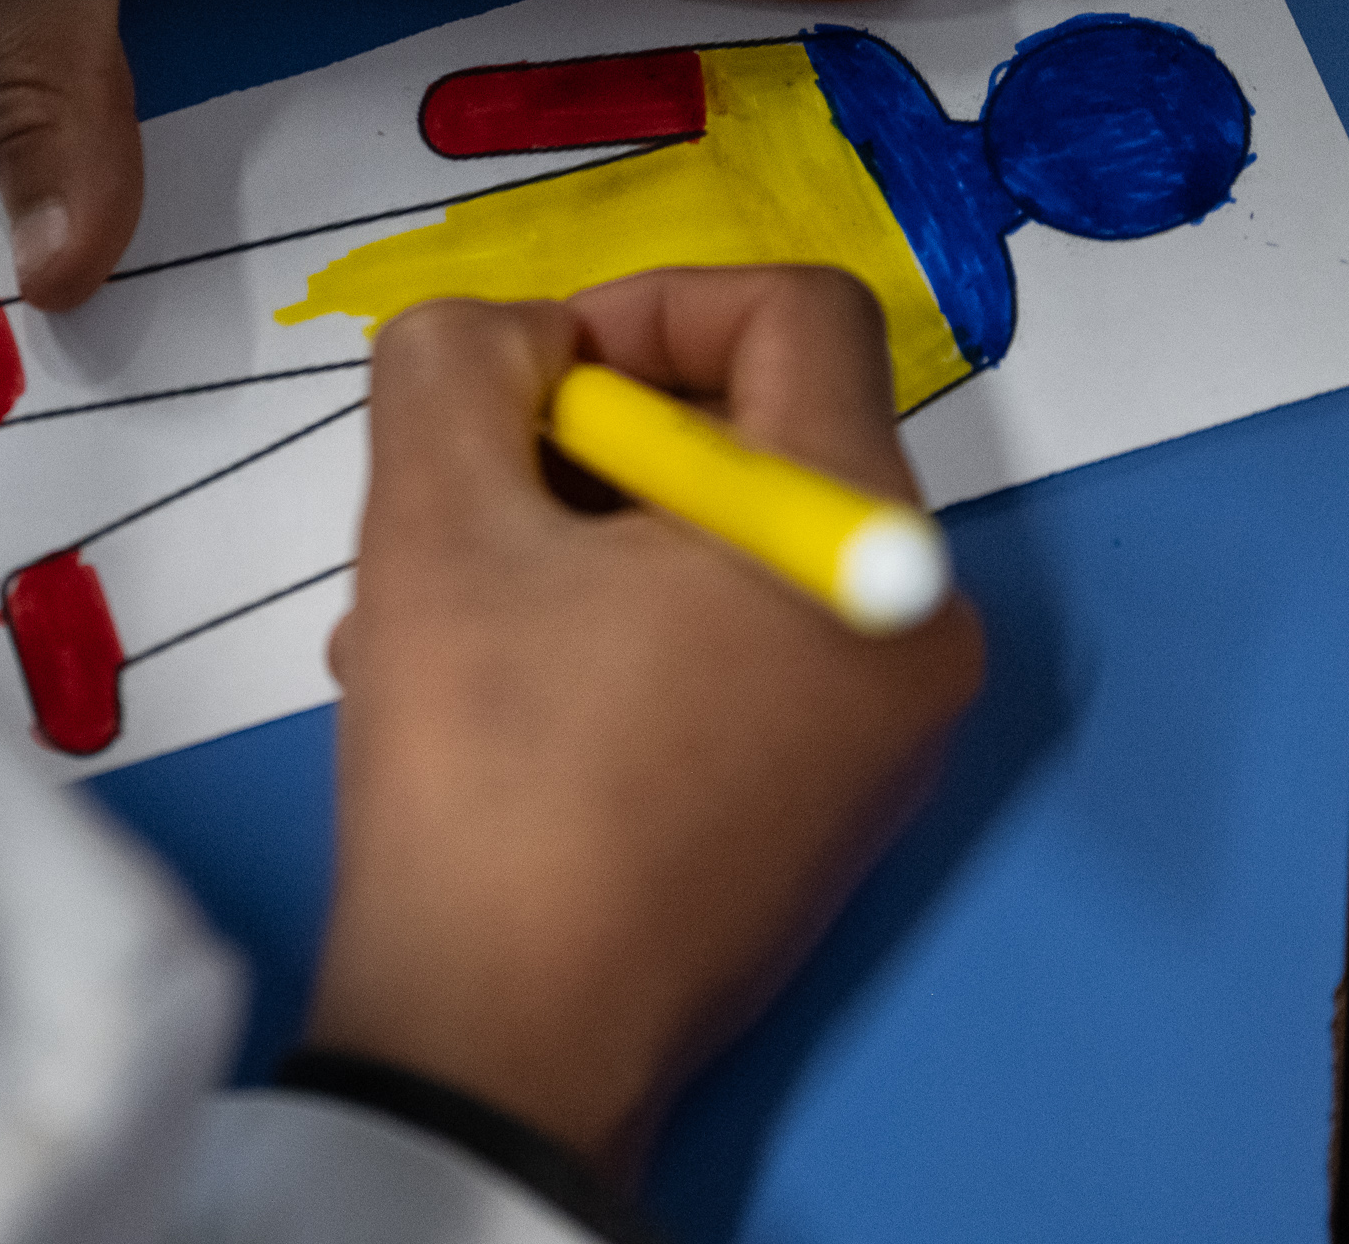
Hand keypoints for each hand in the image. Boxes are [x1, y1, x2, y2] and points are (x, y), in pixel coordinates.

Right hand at [302, 266, 983, 1171]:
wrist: (507, 1043)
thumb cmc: (486, 770)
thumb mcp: (431, 517)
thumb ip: (453, 359)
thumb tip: (508, 341)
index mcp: (861, 534)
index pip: (796, 310)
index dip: (643, 305)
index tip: (524, 388)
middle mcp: (916, 623)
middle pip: (756, 431)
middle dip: (586, 445)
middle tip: (462, 508)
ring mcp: (886, 730)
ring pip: (728, 545)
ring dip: (578, 542)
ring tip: (445, 618)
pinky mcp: (837, 805)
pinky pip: (740, 645)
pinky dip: (623, 629)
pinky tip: (498, 693)